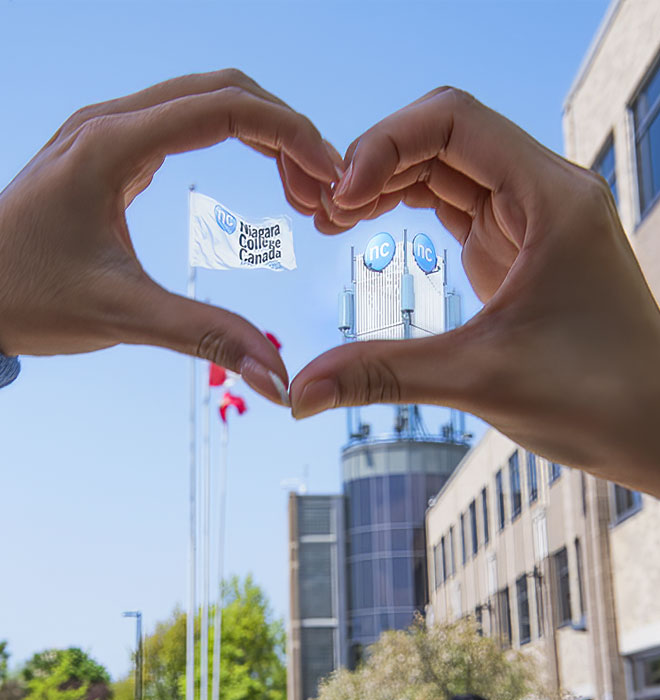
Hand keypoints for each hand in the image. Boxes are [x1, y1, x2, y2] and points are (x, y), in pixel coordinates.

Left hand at [0, 70, 339, 403]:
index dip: (290, 134)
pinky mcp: (108, 151)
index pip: (226, 108)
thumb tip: (277, 378)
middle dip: (286, 131)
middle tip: (323, 186)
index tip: (329, 176)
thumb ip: (208, 337)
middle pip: (224, 91)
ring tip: (300, 186)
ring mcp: (106, 132)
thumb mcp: (124, 316)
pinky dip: (235, 140)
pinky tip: (260, 174)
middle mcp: (108, 122)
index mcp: (110, 145)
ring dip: (263, 133)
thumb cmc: (28, 300)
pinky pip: (185, 122)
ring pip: (207, 101)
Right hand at [291, 87, 659, 495]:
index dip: (384, 144)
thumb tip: (298, 392)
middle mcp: (543, 193)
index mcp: (551, 198)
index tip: (339, 198)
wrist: (654, 427)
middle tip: (322, 211)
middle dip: (375, 161)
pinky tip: (368, 225)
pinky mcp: (513, 247)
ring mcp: (528, 218)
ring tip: (333, 219)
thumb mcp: (479, 379)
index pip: (454, 120)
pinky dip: (405, 205)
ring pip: (444, 166)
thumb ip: (382, 375)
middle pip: (442, 134)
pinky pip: (452, 202)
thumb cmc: (599, 397)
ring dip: (385, 181)